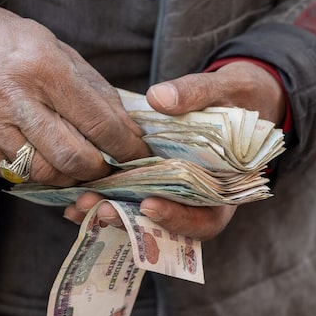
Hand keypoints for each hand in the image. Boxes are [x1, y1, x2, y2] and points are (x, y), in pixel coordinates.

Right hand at [0, 0, 149, 185]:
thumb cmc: (10, 42)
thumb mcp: (58, 50)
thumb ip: (96, 91)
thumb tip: (130, 132)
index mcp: (43, 66)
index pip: (98, 122)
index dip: (126, 147)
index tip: (138, 155)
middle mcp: (12, 95)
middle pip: (72, 157)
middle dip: (99, 169)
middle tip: (107, 166)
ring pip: (42, 172)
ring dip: (68, 175)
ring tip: (75, 165)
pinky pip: (11, 173)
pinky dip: (34, 172)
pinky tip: (42, 158)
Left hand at [63, 61, 284, 239]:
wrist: (237, 98)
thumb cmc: (240, 97)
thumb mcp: (227, 89)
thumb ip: (197, 93)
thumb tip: (159, 97)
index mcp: (227, 189)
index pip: (206, 220)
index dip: (178, 219)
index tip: (148, 206)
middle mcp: (200, 200)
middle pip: (166, 226)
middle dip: (131, 220)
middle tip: (99, 209)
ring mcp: (175, 195)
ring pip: (142, 217)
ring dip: (111, 213)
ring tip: (79, 204)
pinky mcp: (155, 183)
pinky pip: (131, 198)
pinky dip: (106, 198)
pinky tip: (75, 194)